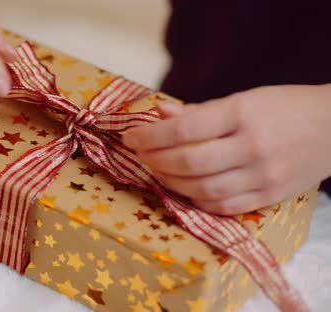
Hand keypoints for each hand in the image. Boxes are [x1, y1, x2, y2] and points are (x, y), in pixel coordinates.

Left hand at [123, 84, 330, 214]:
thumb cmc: (284, 108)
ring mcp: (262, 175)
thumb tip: (158, 113)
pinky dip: (196, 200)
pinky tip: (182, 189)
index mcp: (243, 113)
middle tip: (140, 155)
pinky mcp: (270, 196)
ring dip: (170, 182)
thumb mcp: (243, 99)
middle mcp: (252, 146)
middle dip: (155, 160)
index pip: (184, 130)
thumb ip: (199, 111)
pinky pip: (223, 206)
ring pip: (202, 189)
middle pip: (189, 162)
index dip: (150, 136)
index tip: (131, 137)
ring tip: (157, 171)